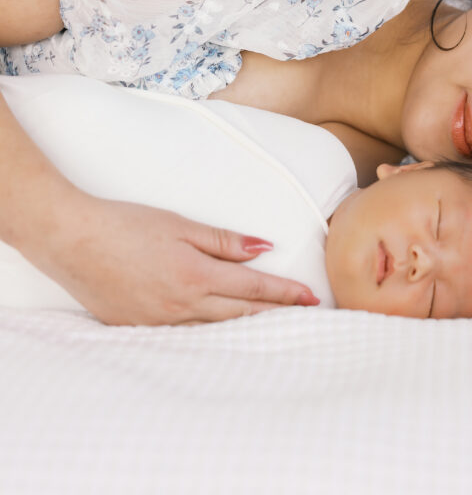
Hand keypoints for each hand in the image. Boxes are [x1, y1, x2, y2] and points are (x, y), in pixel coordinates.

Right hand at [27, 189, 319, 325]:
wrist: (72, 241)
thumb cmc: (127, 225)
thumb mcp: (181, 225)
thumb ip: (224, 241)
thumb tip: (265, 248)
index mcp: (195, 277)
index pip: (252, 289)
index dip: (285, 293)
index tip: (311, 297)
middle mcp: (181, 306)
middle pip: (241, 315)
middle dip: (276, 314)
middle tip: (307, 316)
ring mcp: (159, 322)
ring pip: (215, 330)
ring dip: (247, 328)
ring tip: (275, 326)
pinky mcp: (138, 328)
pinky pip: (185, 334)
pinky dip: (211, 332)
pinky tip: (223, 331)